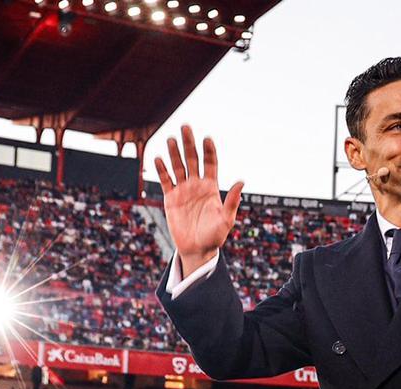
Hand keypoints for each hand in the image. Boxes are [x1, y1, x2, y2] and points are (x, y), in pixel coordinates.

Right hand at [153, 124, 244, 277]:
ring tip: (171, 139)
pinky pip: (165, 181)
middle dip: (189, 144)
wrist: (197, 249)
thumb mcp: (226, 219)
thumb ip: (232, 201)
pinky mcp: (171, 198)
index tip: (207, 138)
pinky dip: (162, 170)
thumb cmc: (215, 236)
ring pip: (178, 167)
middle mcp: (197, 185)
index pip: (210, 164)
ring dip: (174, 153)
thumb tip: (242, 181)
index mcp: (211, 188)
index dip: (209, 151)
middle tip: (186, 127)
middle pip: (192, 159)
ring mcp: (183, 190)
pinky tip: (158, 158)